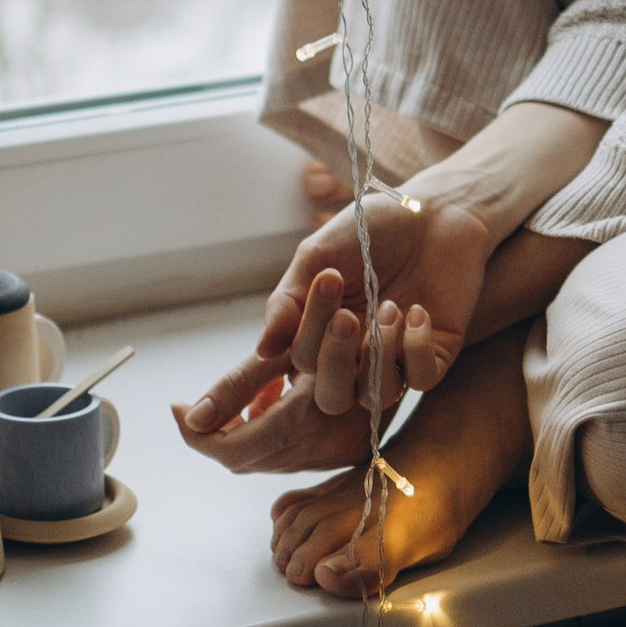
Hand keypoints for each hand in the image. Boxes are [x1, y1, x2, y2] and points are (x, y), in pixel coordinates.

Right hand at [173, 190, 490, 476]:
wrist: (431, 209)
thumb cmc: (368, 229)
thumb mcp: (318, 255)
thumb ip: (289, 301)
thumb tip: (262, 348)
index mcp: (312, 334)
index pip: (275, 373)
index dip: (235, 397)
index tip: (194, 417)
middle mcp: (347, 356)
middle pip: (327, 394)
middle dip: (331, 357)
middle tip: (346, 314)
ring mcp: (389, 361)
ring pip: (371, 395)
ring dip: (377, 353)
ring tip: (390, 305)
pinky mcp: (430, 358)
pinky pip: (417, 379)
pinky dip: (414, 349)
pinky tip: (418, 311)